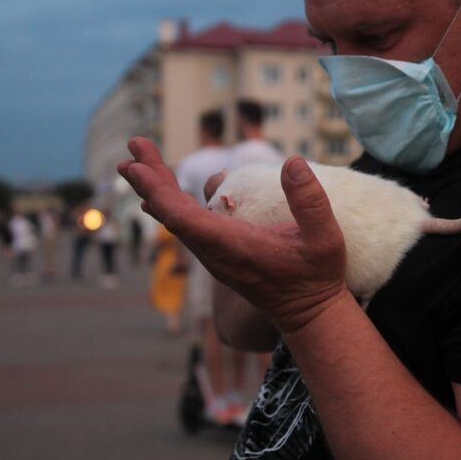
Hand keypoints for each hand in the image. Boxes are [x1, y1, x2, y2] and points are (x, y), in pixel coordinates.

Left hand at [117, 137, 347, 332]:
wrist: (309, 315)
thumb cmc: (317, 278)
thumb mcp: (326, 239)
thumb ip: (311, 202)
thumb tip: (292, 161)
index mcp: (234, 247)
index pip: (183, 218)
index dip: (158, 191)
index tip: (137, 167)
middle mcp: (216, 252)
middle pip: (171, 213)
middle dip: (151, 179)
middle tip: (134, 144)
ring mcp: (215, 255)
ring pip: (177, 219)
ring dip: (159, 188)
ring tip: (139, 162)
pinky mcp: (220, 255)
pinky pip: (187, 226)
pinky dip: (172, 204)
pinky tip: (161, 194)